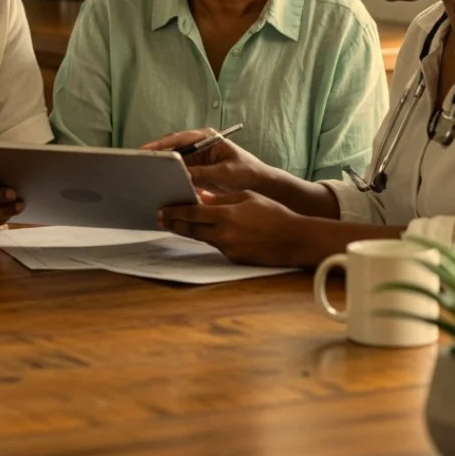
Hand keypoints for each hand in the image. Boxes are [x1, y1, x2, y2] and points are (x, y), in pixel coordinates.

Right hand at [142, 128, 268, 192]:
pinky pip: (180, 174)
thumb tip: (181, 175)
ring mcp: (198, 159)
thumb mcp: (223, 173)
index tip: (146, 150)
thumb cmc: (247, 173)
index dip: (161, 144)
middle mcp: (199, 145)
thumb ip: (201, 173)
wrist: (261, 186)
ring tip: (146, 175)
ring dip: (163, 168)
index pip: (179, 139)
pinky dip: (172, 179)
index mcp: (206, 138)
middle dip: (157, 155)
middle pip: (173, 148)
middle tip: (140, 163)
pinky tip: (162, 186)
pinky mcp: (198, 172)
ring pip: (175, 162)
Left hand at [158, 190, 305, 266]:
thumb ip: (221, 197)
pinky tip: (205, 232)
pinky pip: (216, 246)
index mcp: (226, 215)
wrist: (295, 240)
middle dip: (173, 224)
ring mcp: (229, 249)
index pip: (192, 213)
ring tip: (175, 224)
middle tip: (159, 219)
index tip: (161, 210)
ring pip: (202, 238)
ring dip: (189, 231)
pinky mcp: (235, 259)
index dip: (174, 212)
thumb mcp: (247, 197)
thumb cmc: (274, 214)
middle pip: (191, 230)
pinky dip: (209, 237)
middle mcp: (224, 234)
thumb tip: (201, 197)